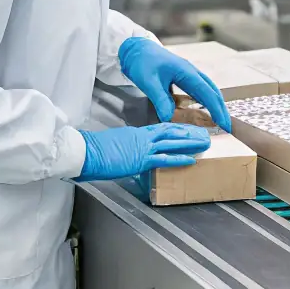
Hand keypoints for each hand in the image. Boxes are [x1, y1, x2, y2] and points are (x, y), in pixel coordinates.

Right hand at [74, 123, 210, 182]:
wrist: (85, 151)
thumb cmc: (93, 150)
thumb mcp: (112, 145)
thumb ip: (123, 148)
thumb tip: (126, 154)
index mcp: (135, 133)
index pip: (159, 129)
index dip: (174, 129)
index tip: (186, 129)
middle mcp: (142, 137)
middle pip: (170, 132)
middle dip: (187, 132)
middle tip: (202, 132)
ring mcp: (143, 148)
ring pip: (172, 142)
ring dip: (190, 143)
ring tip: (204, 143)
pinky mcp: (141, 159)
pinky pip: (164, 158)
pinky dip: (179, 159)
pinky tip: (191, 159)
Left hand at [119, 37, 232, 132]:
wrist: (136, 48)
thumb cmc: (142, 62)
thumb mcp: (148, 82)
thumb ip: (160, 100)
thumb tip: (169, 118)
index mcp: (187, 72)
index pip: (207, 93)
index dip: (216, 109)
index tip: (223, 124)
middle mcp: (192, 71)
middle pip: (212, 90)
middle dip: (221, 108)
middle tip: (227, 125)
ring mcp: (188, 72)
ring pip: (208, 88)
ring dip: (215, 102)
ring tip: (220, 117)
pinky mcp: (183, 75)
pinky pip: (200, 87)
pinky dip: (206, 98)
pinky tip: (205, 106)